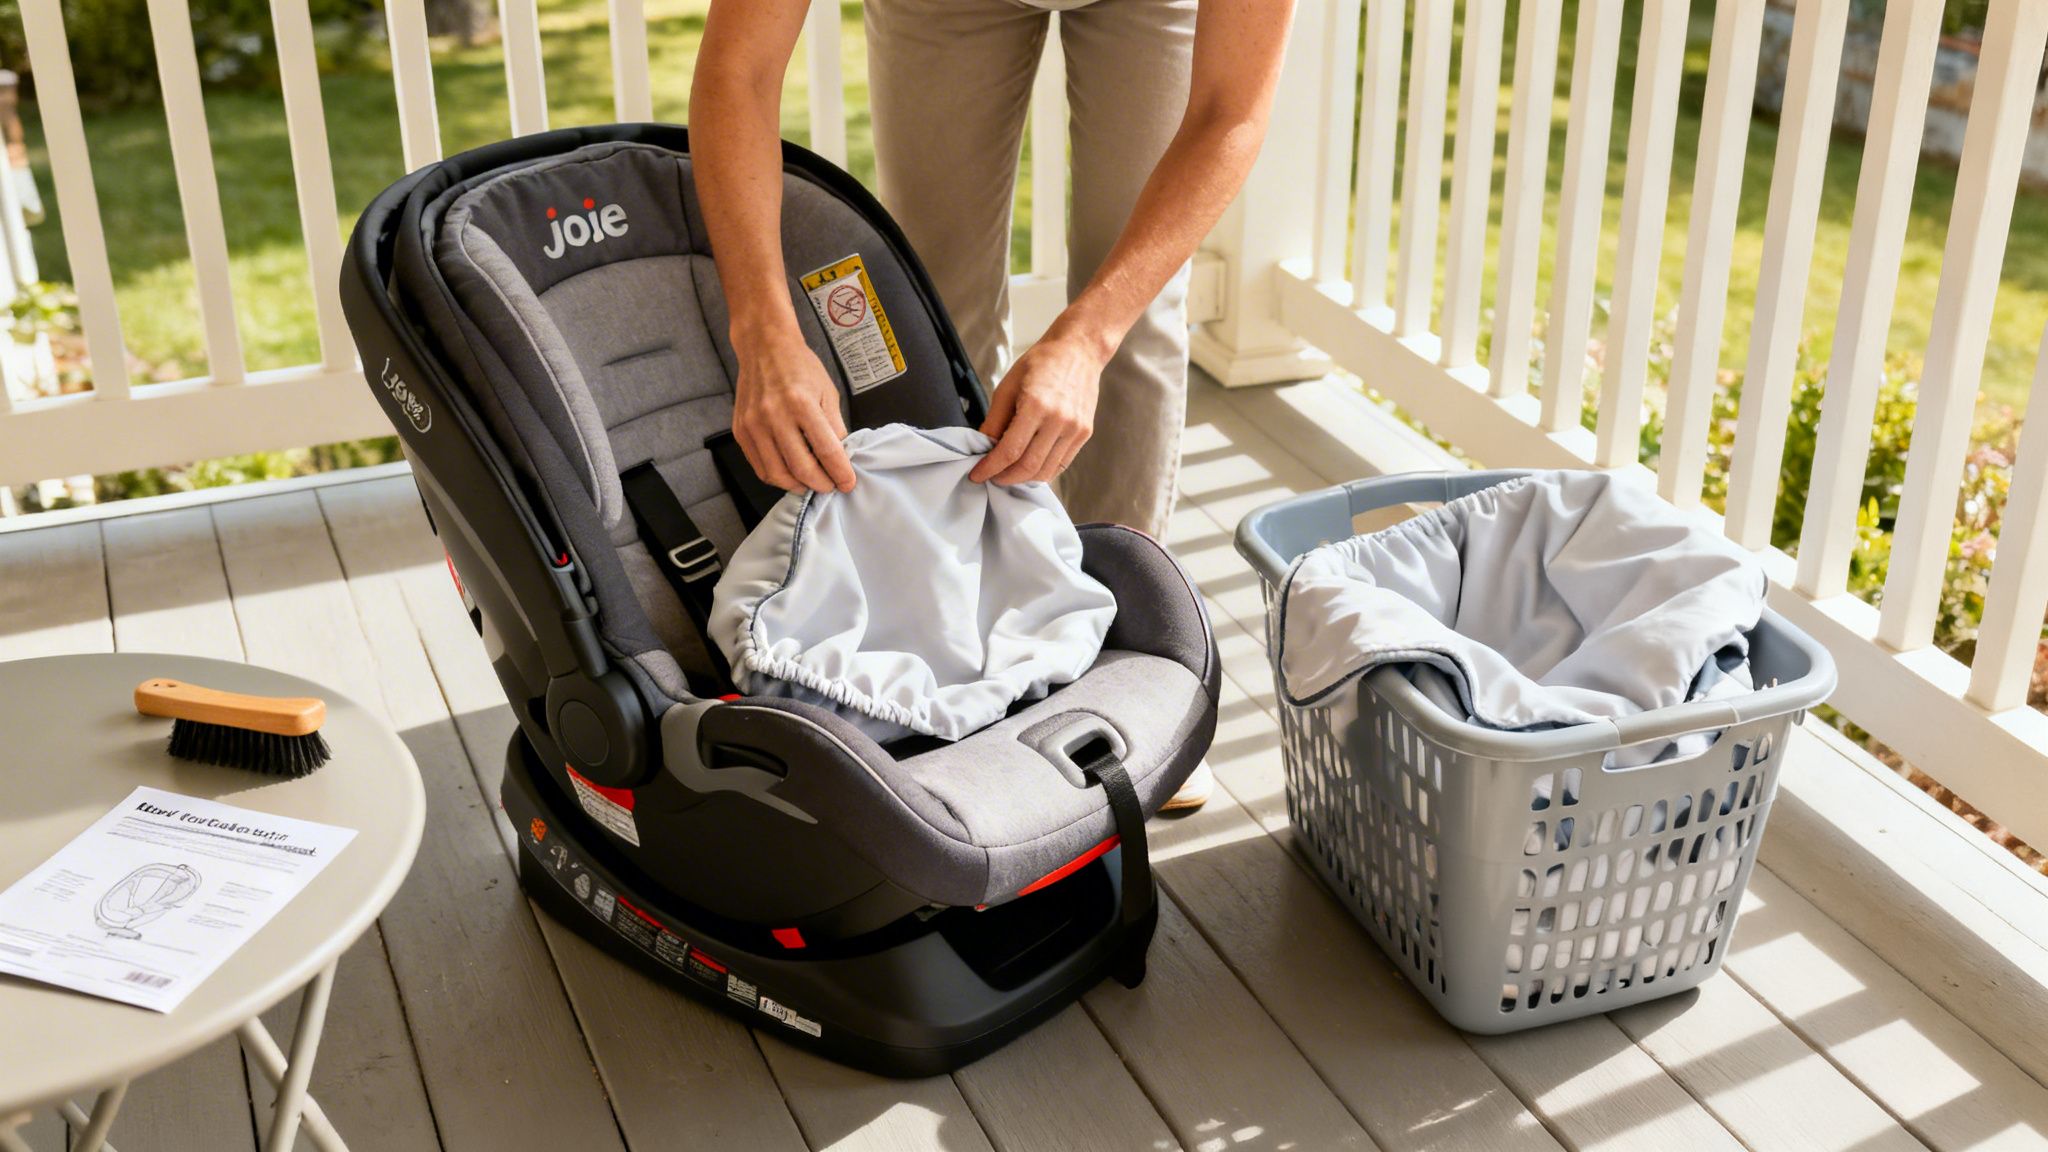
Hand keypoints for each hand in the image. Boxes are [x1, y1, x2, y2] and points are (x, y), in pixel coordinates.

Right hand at [732, 333, 855, 492]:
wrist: (764, 346)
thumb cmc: (799, 366)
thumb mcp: (827, 391)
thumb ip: (834, 426)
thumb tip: (842, 457)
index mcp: (801, 404)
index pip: (826, 450)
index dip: (840, 473)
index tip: (847, 483)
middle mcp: (774, 416)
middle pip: (800, 468)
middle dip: (820, 484)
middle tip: (830, 486)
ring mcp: (754, 425)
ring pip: (776, 474)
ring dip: (797, 486)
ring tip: (810, 482)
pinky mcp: (741, 431)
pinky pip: (759, 466)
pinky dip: (777, 476)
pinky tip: (790, 472)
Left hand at [968, 334, 1103, 484]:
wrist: (1078, 351)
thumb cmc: (1040, 364)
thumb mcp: (1007, 387)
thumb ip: (994, 421)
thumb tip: (983, 449)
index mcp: (1036, 405)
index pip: (1009, 451)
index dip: (990, 468)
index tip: (977, 475)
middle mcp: (1059, 420)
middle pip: (1028, 466)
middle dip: (1005, 478)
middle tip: (991, 477)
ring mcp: (1075, 429)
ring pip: (1046, 471)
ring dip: (1023, 479)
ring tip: (1008, 473)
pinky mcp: (1084, 434)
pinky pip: (1060, 464)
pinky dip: (1042, 471)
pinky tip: (1028, 467)